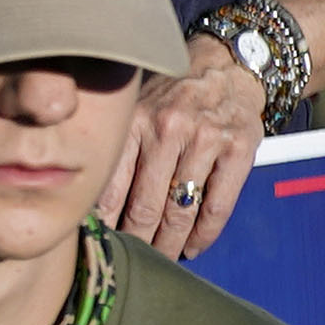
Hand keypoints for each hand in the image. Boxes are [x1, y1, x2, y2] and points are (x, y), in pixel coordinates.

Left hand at [120, 40, 270, 257]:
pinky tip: (192, 247)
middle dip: (137, 241)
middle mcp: (168, 130)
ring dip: (169, 244)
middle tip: (130, 259)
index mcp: (133, 123)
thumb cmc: (168, 96)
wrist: (224, 66)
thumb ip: (115, 151)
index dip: (103, 225)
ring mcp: (206, 139)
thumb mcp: (133, 111)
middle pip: (145, 207)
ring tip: (161, 259)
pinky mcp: (239, 148)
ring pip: (181, 211)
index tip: (99, 246)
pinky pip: (218, 205)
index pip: (109, 188)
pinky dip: (204, 234)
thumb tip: (86, 204)